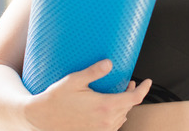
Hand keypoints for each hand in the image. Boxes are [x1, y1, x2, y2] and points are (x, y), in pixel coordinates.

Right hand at [23, 59, 151, 130]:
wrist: (40, 119)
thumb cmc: (56, 99)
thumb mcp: (74, 81)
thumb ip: (94, 72)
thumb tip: (110, 63)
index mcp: (104, 107)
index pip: (134, 99)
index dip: (144, 89)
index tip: (147, 81)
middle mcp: (106, 122)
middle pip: (128, 107)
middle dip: (132, 94)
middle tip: (129, 83)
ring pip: (121, 117)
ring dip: (123, 105)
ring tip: (120, 94)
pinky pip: (112, 126)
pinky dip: (115, 116)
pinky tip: (109, 109)